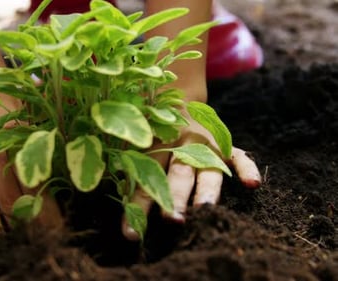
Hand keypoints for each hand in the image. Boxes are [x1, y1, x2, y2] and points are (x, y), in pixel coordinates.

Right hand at [0, 101, 61, 232]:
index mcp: (8, 145)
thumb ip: (41, 158)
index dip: (44, 212)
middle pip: (7, 203)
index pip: (30, 188)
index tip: (55, 228)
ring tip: (18, 241)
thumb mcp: (30, 131)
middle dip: (26, 226)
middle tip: (40, 240)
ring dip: (2, 230)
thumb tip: (61, 192)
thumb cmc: (11, 118)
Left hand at [121, 118, 260, 240]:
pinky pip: (239, 156)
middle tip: (173, 220)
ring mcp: (206, 144)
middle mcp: (182, 145)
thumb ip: (134, 174)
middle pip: (178, 174)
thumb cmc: (154, 133)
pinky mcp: (226, 143)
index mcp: (155, 146)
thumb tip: (122, 213)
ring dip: (206, 189)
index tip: (131, 233)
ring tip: (205, 208)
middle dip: (176, 197)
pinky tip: (252, 184)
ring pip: (208, 168)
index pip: (146, 179)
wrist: (177, 100)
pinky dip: (247, 168)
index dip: (138, 206)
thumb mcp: (140, 147)